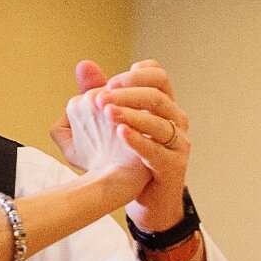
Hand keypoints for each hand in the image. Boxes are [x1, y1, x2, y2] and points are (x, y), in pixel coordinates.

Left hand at [52, 60, 191, 231]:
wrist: (130, 195)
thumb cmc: (118, 154)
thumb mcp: (102, 122)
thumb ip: (95, 94)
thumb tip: (83, 65)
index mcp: (160, 104)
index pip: (158, 76)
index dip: (136, 74)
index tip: (109, 83)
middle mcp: (174, 119)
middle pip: (158, 94)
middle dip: (128, 92)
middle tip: (100, 99)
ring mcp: (177, 143)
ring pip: (160, 121)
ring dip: (132, 114)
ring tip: (107, 113)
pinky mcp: (173, 166)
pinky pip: (158, 150)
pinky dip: (139, 140)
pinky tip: (120, 133)